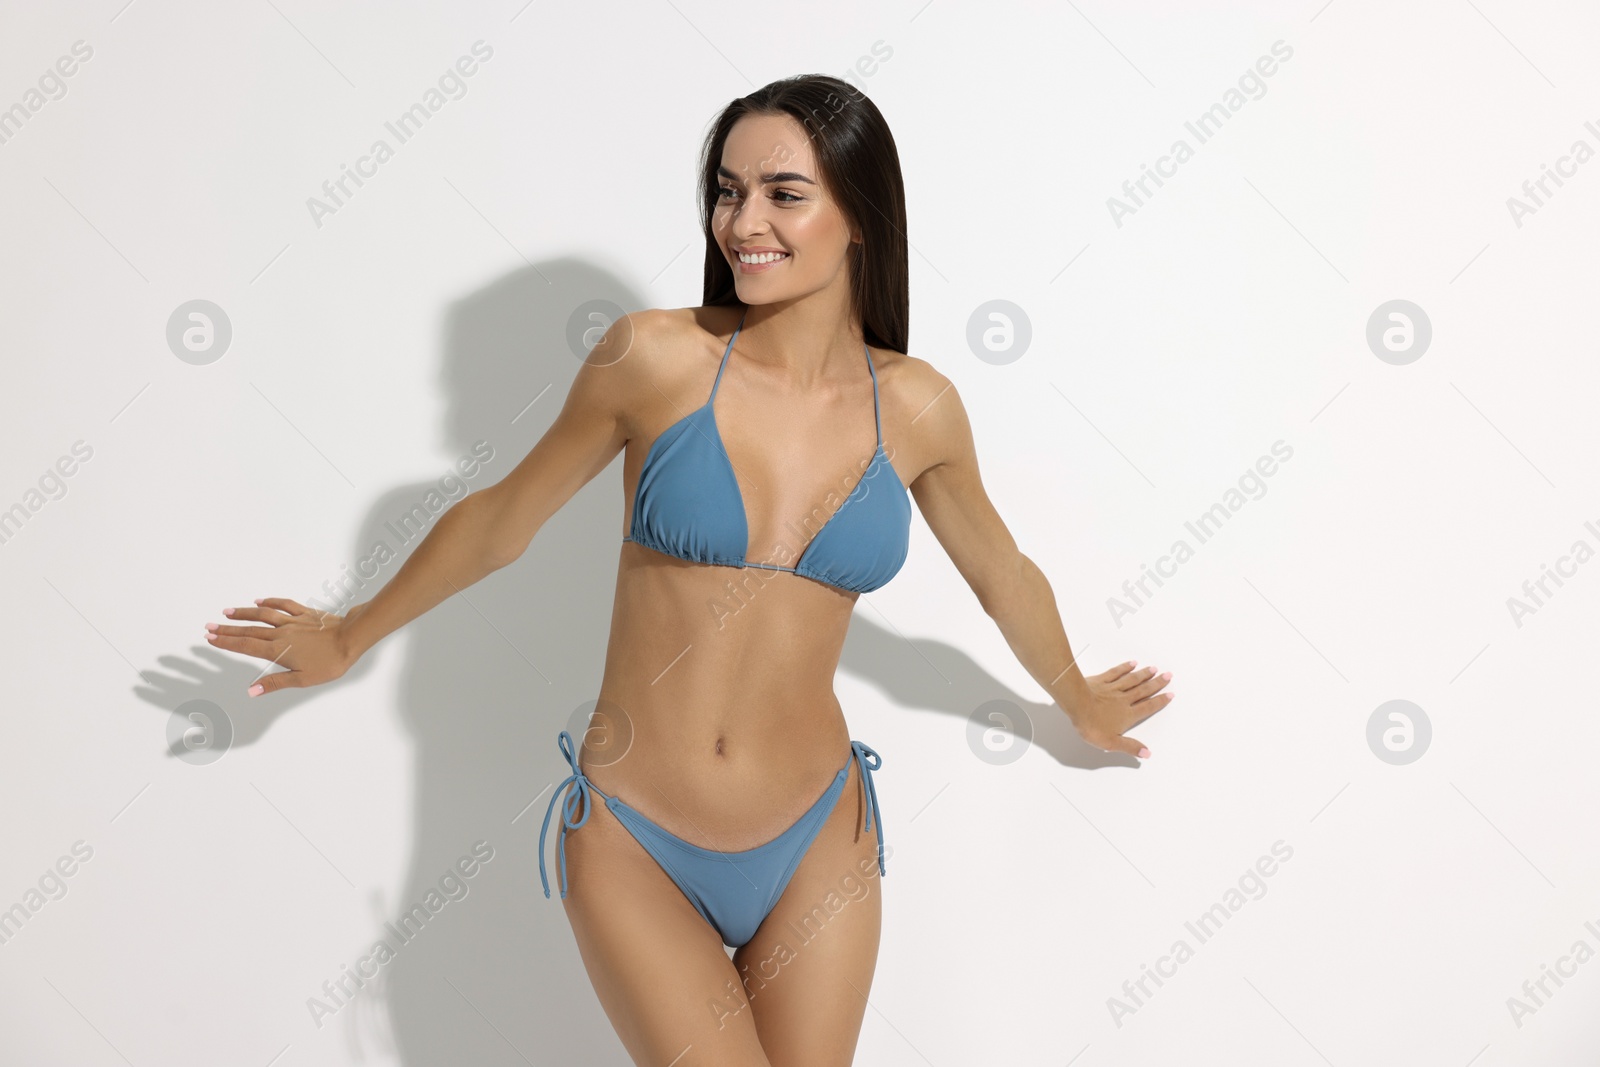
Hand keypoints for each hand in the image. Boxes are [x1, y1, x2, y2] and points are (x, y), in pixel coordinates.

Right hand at [204, 597, 363, 696]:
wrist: (352, 638)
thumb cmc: (330, 661)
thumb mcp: (303, 679)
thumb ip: (276, 683)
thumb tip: (251, 691)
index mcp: (279, 650)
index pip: (246, 646)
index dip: (227, 642)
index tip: (210, 638)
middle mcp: (282, 633)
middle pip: (249, 630)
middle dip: (228, 629)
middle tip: (209, 627)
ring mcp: (293, 621)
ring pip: (263, 615)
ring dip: (244, 613)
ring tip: (227, 612)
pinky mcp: (306, 614)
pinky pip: (284, 605)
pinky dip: (270, 602)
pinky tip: (260, 601)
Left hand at [1064, 661, 1172, 759]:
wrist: (1076, 705)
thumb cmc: (1092, 724)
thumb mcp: (1111, 743)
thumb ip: (1130, 747)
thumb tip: (1146, 753)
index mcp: (1127, 715)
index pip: (1148, 707)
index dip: (1160, 701)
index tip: (1170, 694)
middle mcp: (1123, 700)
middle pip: (1143, 690)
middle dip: (1156, 683)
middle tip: (1168, 676)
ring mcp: (1112, 688)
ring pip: (1132, 680)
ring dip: (1144, 674)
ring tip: (1154, 669)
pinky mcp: (1100, 681)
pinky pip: (1116, 673)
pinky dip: (1125, 668)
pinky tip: (1132, 663)